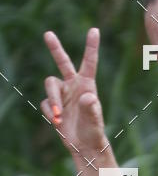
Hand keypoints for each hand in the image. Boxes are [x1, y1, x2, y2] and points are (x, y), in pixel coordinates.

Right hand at [41, 27, 107, 154]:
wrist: (84, 146)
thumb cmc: (94, 132)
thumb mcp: (95, 121)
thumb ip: (91, 109)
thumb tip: (86, 97)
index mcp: (88, 85)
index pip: (89, 62)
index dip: (91, 46)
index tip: (94, 30)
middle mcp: (74, 86)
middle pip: (62, 62)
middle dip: (55, 48)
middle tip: (48, 34)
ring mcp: (63, 94)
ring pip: (50, 85)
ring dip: (53, 100)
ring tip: (57, 117)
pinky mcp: (53, 105)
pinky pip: (45, 103)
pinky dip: (50, 113)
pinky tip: (57, 122)